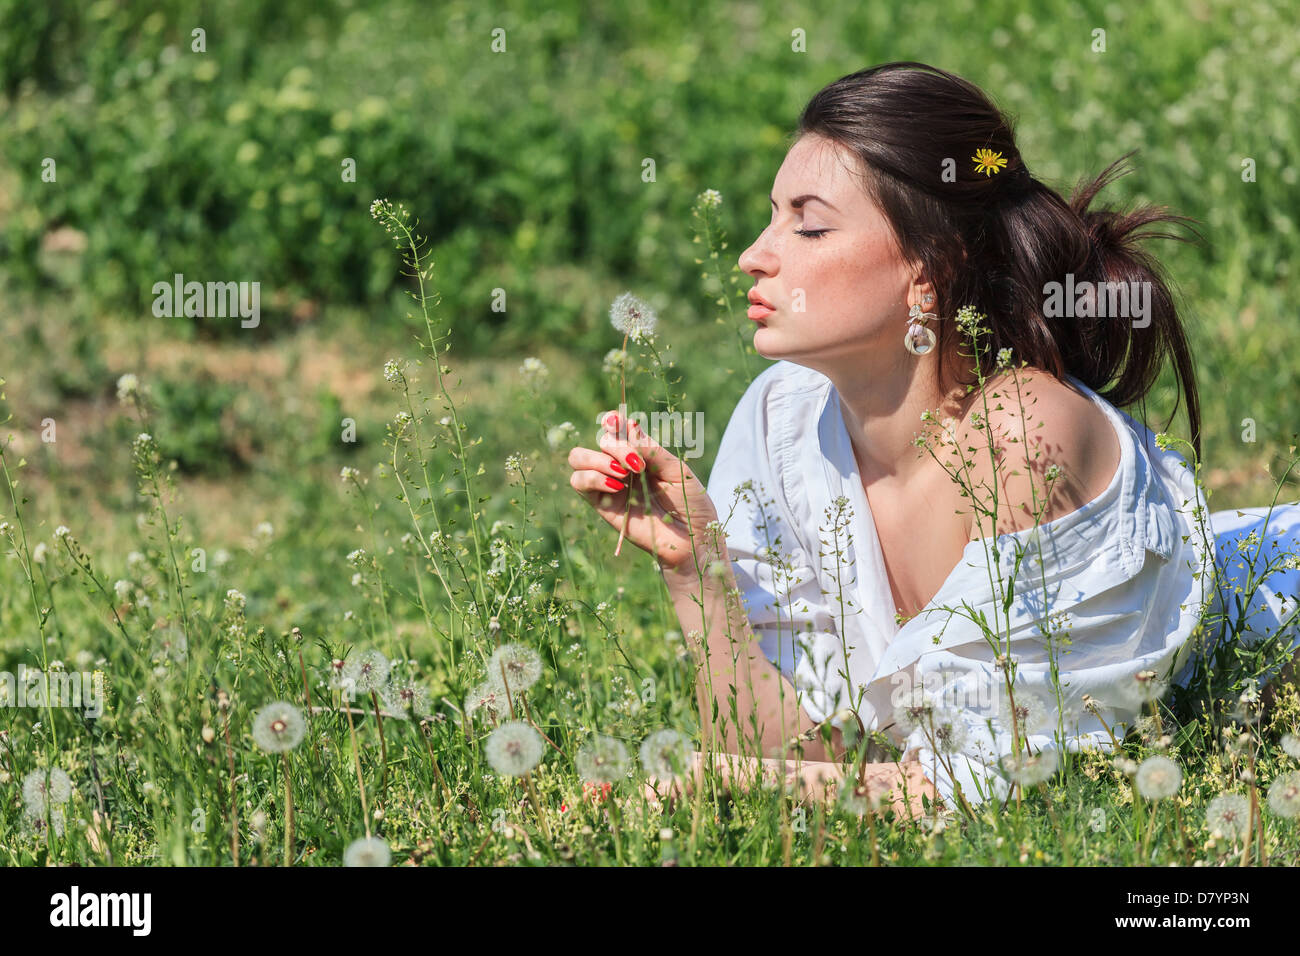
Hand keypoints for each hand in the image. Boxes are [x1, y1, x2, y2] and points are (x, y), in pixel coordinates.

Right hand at [567, 411, 720, 569]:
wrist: (693, 540)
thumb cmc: (692, 504)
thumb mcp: (677, 471)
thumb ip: (652, 451)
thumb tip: (629, 426)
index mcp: (641, 453)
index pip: (616, 428)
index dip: (611, 420)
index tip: (616, 420)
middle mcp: (622, 466)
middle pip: (599, 440)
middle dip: (614, 445)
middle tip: (637, 463)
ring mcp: (609, 485)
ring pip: (578, 458)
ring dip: (597, 459)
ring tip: (624, 474)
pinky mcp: (602, 506)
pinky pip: (579, 484)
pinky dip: (593, 478)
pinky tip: (617, 486)